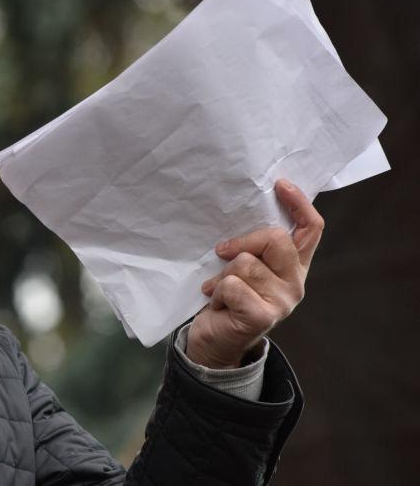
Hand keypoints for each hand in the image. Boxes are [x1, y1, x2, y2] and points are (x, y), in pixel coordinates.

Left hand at [187, 179, 323, 368]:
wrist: (215, 342)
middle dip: (241, 243)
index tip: (280, 185)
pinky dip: (216, 291)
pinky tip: (217, 303)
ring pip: (245, 263)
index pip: (311, 229)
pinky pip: (231, 285)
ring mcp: (282, 302)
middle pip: (274, 239)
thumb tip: (241, 212)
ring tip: (220, 289)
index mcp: (294, 267)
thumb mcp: (242, 268)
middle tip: (222, 255)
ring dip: (222, 274)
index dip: (299, 203)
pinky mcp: (262, 316)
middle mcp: (295, 283)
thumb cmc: (227, 299)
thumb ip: (253, 247)